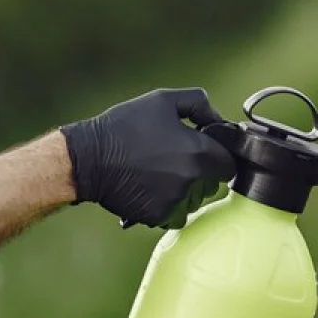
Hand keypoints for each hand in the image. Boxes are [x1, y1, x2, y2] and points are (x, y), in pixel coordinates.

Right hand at [60, 87, 236, 228]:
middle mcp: (193, 180)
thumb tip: (219, 120)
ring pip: (195, 201)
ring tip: (159, 174)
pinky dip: (168, 205)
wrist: (89, 159)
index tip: (203, 151)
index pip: (229, 164)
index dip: (218, 156)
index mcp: (200, 152)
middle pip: (212, 183)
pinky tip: (151, 189)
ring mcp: (177, 201)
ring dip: (185, 191)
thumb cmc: (124, 127)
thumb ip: (199, 104)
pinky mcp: (160, 216)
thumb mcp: (162, 100)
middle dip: (201, 173)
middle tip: (174, 160)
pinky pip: (176, 214)